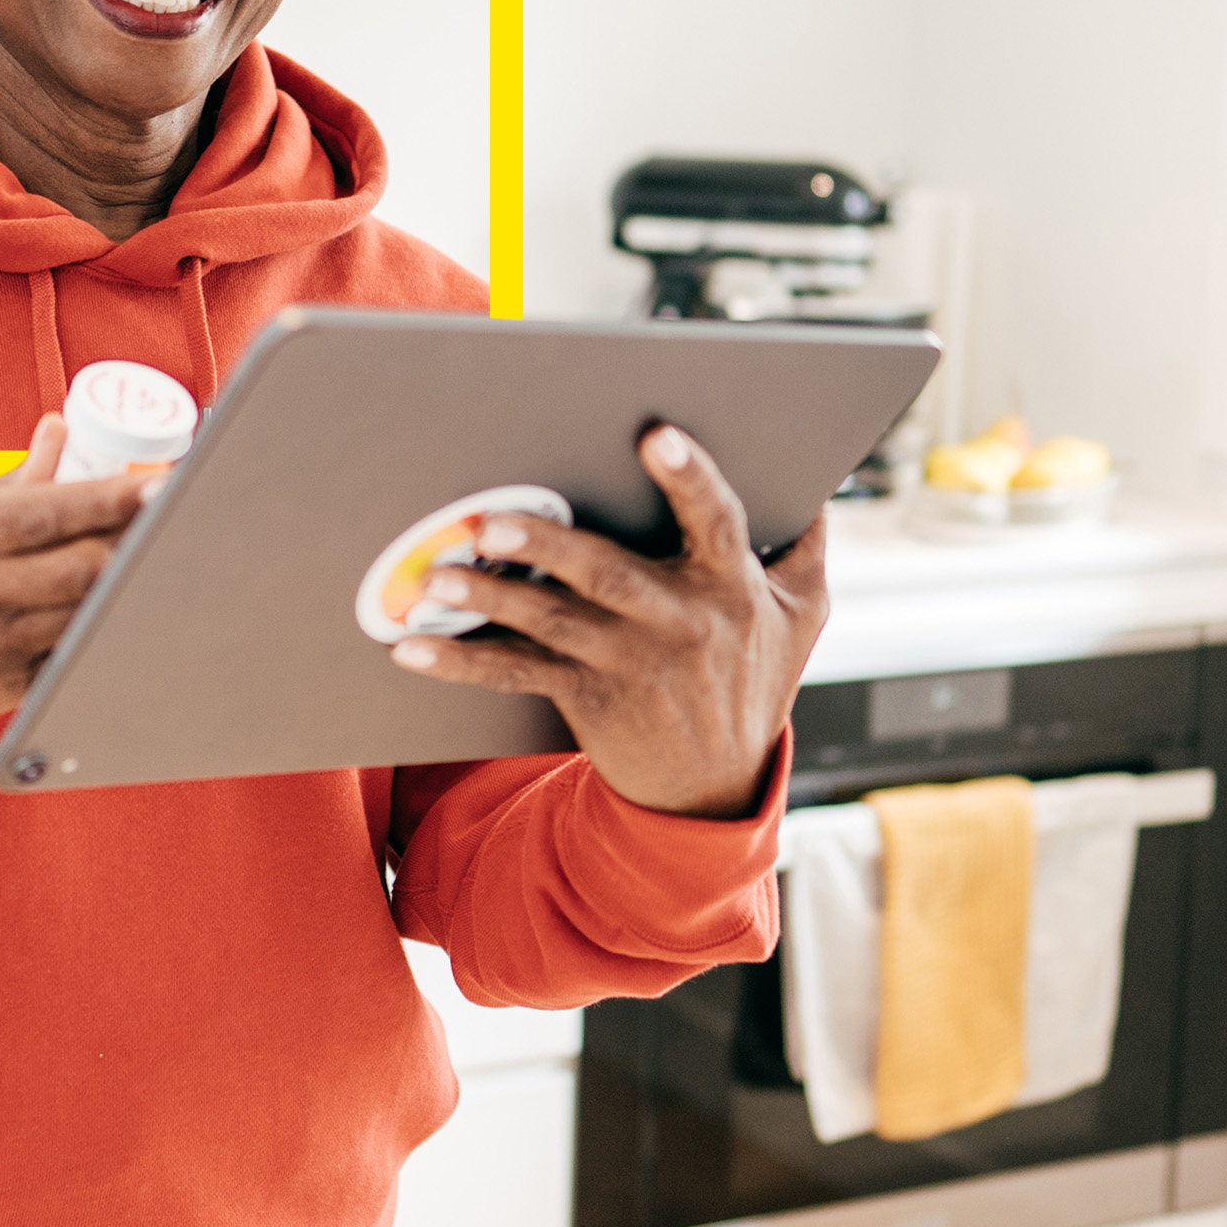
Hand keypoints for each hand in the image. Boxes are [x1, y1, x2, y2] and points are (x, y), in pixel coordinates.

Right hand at [0, 417, 147, 732]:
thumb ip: (10, 478)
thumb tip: (62, 430)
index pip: (46, 512)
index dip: (111, 498)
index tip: (160, 482)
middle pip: (82, 565)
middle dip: (138, 539)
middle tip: (175, 516)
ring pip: (90, 610)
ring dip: (131, 581)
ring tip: (158, 553)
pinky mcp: (11, 686)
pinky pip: (79, 650)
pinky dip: (106, 624)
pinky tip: (120, 603)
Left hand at [386, 425, 828, 816]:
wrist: (716, 792)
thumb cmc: (753, 678)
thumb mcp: (805, 613)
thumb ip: (807, 543)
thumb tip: (815, 475)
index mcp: (732, 587)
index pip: (718, 522)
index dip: (689, 478)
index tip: (655, 434)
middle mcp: (679, 623)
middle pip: (609, 574)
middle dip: (550, 547)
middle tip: (492, 520)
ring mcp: (627, 663)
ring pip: (551, 622)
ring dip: (491, 597)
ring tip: (437, 571)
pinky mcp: (585, 696)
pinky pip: (515, 673)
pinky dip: (460, 659)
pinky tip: (411, 644)